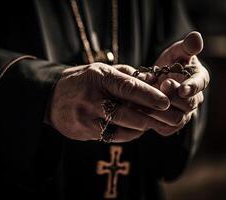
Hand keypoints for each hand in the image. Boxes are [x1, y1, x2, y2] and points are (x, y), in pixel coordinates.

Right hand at [47, 62, 172, 141]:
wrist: (52, 97)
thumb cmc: (83, 81)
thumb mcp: (101, 71)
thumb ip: (126, 76)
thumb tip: (153, 81)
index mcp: (98, 78)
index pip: (127, 87)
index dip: (149, 95)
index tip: (166, 102)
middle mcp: (92, 98)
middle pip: (127, 113)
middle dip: (153, 117)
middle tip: (174, 119)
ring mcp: (87, 118)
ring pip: (122, 129)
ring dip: (142, 127)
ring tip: (154, 123)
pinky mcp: (85, 132)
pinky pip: (113, 137)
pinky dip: (129, 134)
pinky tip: (136, 129)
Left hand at [138, 32, 208, 133]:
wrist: (158, 81)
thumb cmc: (171, 63)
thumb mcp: (177, 52)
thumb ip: (186, 47)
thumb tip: (196, 37)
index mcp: (199, 79)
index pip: (200, 84)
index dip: (192, 87)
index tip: (182, 88)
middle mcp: (194, 99)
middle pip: (189, 104)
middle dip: (172, 97)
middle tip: (158, 87)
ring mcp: (184, 113)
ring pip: (177, 118)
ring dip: (160, 110)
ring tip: (145, 101)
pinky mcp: (172, 124)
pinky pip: (166, 128)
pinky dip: (154, 122)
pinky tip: (142, 111)